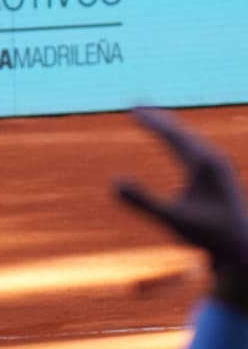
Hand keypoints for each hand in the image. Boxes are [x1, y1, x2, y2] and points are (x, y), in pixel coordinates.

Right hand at [117, 108, 247, 276]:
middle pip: (181, 130)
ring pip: (189, 136)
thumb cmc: (207, 234)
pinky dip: (178, 137)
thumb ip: (143, 201)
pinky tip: (172, 139)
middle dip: (157, 117)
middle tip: (135, 104)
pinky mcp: (220, 171)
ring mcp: (219, 164)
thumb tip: (114, 181)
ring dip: (168, 125)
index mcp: (203, 165)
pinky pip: (195, 145)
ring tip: (149, 117)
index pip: (172, 135)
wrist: (242, 244)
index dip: (151, 121)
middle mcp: (213, 159)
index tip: (132, 109)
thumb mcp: (172, 219)